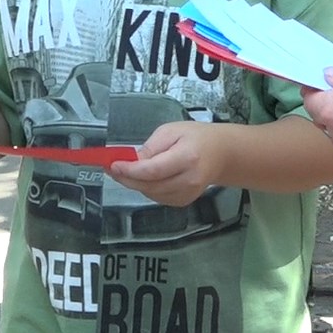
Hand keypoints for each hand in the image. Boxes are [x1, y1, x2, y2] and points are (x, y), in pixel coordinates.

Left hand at [108, 121, 225, 206]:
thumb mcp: (171, 131)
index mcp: (187, 157)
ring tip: (126, 171)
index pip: (153, 170)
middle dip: (126, 178)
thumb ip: (151, 147)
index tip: (113, 165)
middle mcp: (189, 179)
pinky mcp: (184, 201)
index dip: (130, 170)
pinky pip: (157, 198)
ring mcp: (188, 193)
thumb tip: (131, 161)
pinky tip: (145, 178)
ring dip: (135, 184)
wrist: (221, 154)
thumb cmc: (197, 138)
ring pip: (151, 194)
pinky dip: (147, 189)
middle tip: (112, 168)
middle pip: (149, 186)